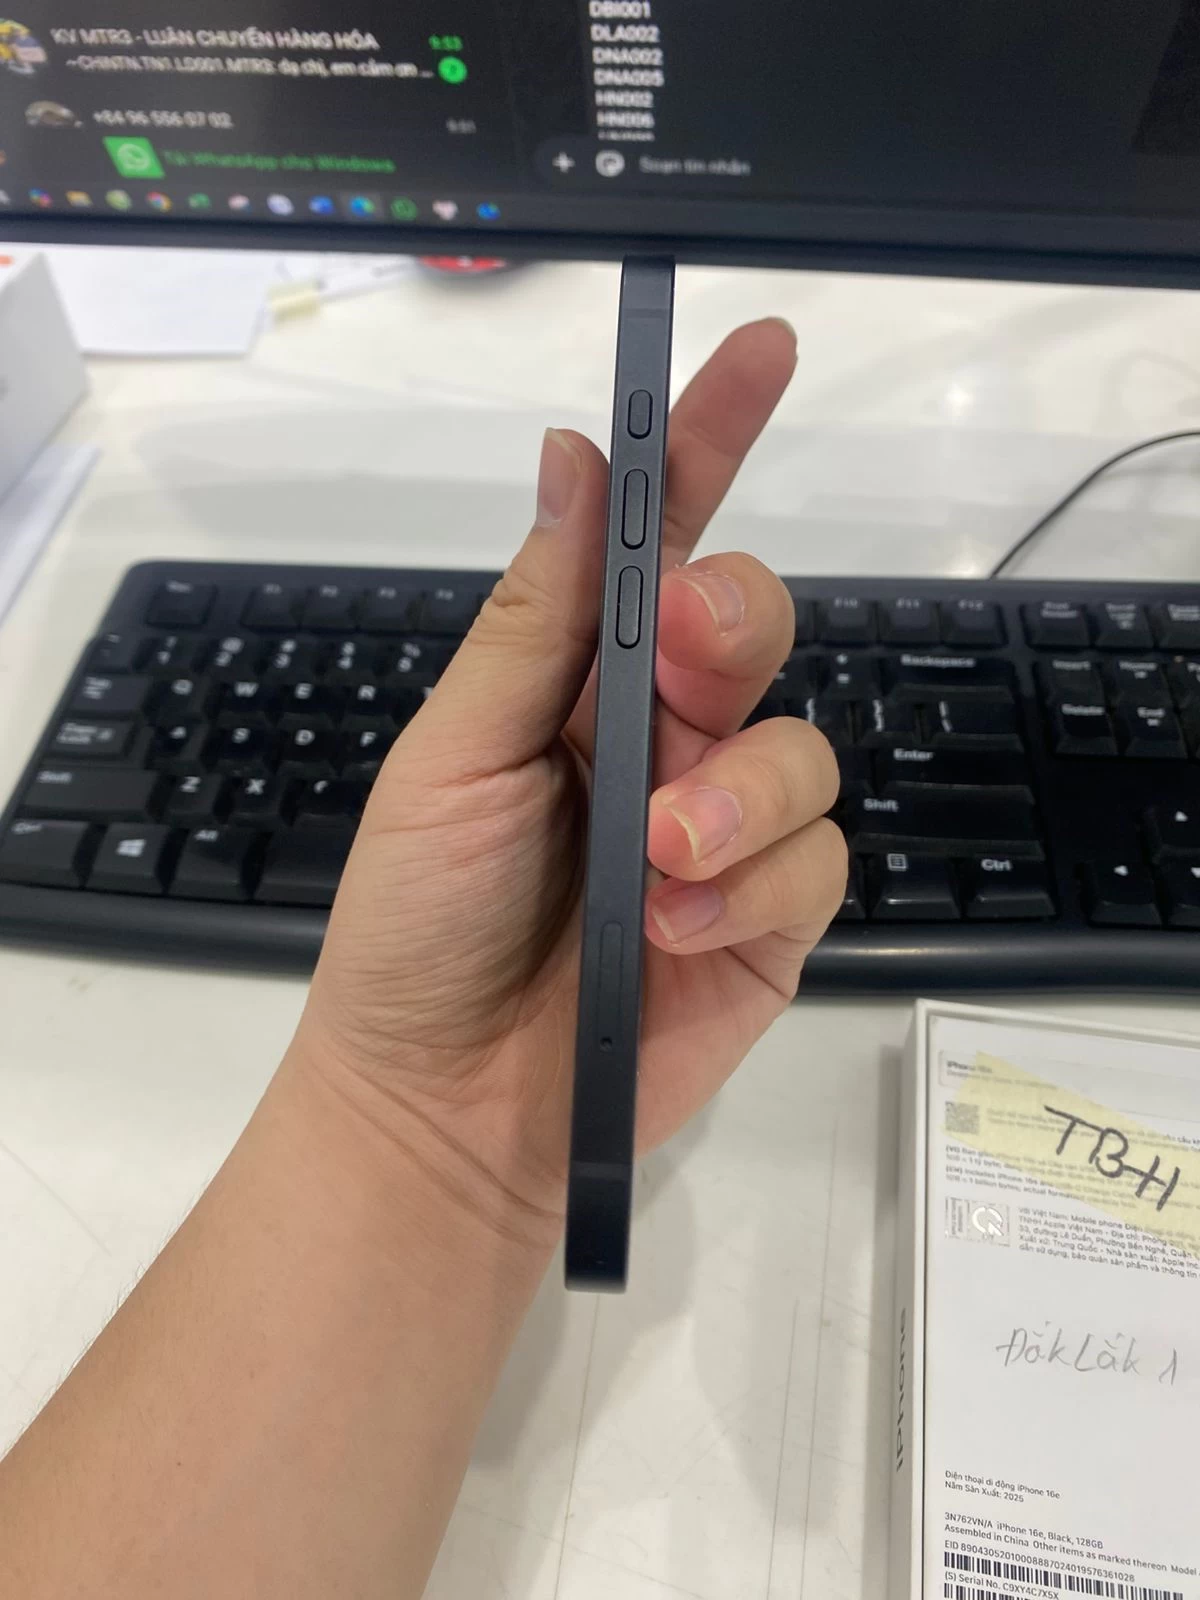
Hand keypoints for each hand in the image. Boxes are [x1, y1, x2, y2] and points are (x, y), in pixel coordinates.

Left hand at [291, 318, 846, 1233]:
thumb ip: (536, 617)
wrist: (447, 1103)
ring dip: (734, 799)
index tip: (761, 353)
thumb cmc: (421, 920)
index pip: (663, 544)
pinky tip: (675, 928)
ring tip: (654, 864)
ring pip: (805, 749)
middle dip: (740, 625)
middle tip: (694, 668)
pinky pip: (817, 862)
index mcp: (581, 683)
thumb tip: (573, 456)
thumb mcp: (456, 755)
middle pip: (760, 624)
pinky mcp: (772, 918)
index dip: (710, 443)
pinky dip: (750, 886)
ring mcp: (727, 831)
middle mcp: (668, 741)